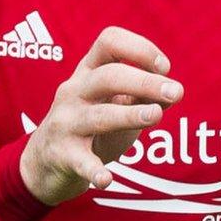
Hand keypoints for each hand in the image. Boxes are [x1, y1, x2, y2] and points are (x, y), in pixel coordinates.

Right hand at [20, 26, 182, 204]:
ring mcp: (65, 123)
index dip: (139, 48)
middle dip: (144, 82)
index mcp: (88, 73)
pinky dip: (94, 170)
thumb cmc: (90, 128)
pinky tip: (107, 179)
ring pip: (98, 116)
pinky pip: (80, 161)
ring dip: (128, 114)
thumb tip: (174, 92)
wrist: (44, 163)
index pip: (109, 41)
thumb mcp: (116, 106)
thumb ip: (144, 98)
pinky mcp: (63, 155)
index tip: (164, 68)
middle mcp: (74, 92)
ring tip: (155, 115)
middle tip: (176, 93)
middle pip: (108, 76)